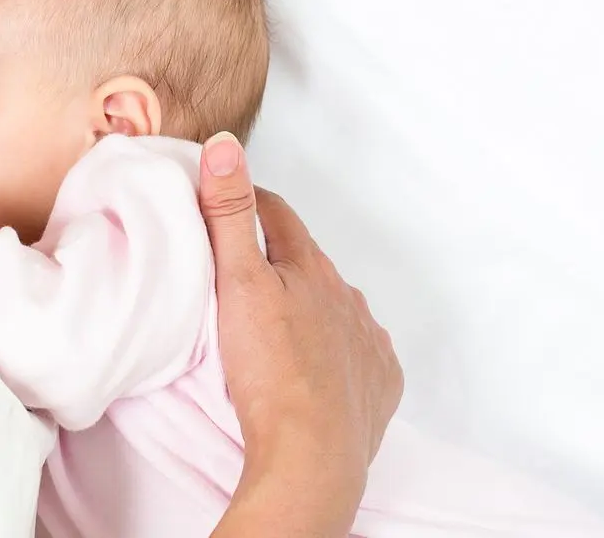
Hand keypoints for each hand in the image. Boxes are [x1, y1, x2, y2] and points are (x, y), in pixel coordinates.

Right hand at [199, 132, 402, 534]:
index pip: (277, 214)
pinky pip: (359, 352)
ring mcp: (368, 341)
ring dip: (308, 305)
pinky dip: (337, 349)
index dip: (248, 202)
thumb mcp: (235, 283)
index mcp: (310, 267)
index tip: (223, 203)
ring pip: (334, 306)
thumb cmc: (268, 371)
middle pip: (307, 261)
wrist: (311, 458)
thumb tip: (227, 144)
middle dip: (278, 258)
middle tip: (240, 273)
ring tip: (273, 326)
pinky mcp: (380, 383)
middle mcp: (348, 297)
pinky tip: (316, 365)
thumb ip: (229, 213)